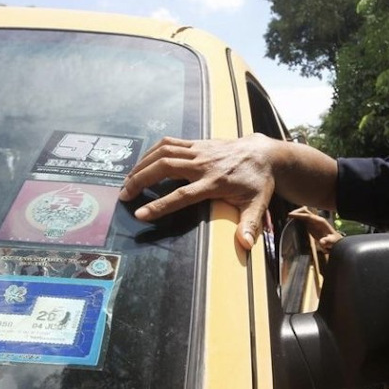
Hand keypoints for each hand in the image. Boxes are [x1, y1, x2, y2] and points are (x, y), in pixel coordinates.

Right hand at [119, 134, 274, 248]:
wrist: (265, 154)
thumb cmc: (259, 182)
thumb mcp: (258, 205)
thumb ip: (249, 224)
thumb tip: (245, 245)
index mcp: (215, 182)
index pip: (182, 195)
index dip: (160, 204)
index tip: (140, 213)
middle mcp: (203, 164)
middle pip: (165, 168)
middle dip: (140, 180)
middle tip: (124, 195)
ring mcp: (199, 151)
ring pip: (163, 152)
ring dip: (142, 164)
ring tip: (127, 180)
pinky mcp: (197, 143)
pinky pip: (169, 143)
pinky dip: (152, 151)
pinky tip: (143, 163)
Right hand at [288, 206, 343, 252]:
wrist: (335, 242)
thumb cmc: (334, 242)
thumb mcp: (331, 242)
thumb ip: (327, 241)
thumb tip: (322, 242)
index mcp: (320, 221)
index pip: (308, 216)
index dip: (299, 215)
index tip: (290, 215)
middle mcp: (316, 220)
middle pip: (305, 211)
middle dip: (297, 212)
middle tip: (288, 216)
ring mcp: (313, 222)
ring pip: (304, 214)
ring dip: (297, 214)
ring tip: (288, 218)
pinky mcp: (311, 226)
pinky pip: (303, 219)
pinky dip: (298, 219)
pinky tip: (292, 222)